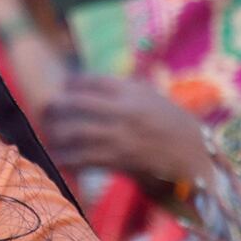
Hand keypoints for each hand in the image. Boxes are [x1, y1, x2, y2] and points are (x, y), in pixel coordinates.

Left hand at [41, 74, 211, 187]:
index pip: (92, 80)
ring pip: (76, 132)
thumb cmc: (170, 122)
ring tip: (50, 134)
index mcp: (132, 92)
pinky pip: (84, 159)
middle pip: (77, 103)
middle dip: (56, 105)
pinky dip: (68, 159)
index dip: (72, 82)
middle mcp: (124, 112)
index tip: (64, 85)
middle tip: (47, 108)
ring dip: (57, 133)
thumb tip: (87, 84)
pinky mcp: (119, 160)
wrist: (193, 156)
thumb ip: (122, 89)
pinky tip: (59, 158)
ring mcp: (120, 137)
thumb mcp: (150, 97)